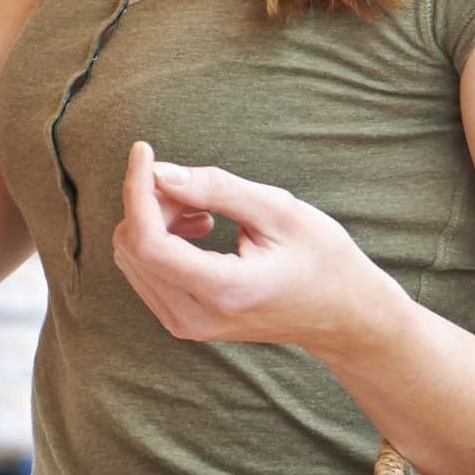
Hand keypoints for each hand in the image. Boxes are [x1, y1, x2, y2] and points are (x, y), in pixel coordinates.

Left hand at [113, 142, 414, 352]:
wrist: (342, 315)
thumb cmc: (320, 258)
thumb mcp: (280, 211)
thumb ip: (217, 189)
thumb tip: (159, 172)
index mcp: (224, 290)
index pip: (148, 242)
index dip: (137, 190)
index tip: (143, 150)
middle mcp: (195, 316)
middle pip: (134, 244)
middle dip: (153, 203)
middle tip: (200, 190)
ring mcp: (184, 324)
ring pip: (131, 256)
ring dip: (155, 220)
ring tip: (207, 212)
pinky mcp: (179, 321)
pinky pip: (143, 270)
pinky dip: (158, 239)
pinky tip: (199, 228)